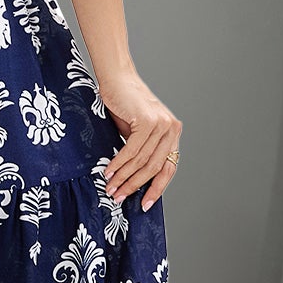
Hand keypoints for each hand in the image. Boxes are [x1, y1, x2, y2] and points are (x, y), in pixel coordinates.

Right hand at [98, 68, 180, 211]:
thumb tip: (133, 180)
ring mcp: (161, 125)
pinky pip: (132, 150)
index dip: (156, 188)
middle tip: (119, 197)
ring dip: (123, 177)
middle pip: (154, 167)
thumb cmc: (124, 104)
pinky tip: (109, 171)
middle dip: (134, 186)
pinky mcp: (148, 121)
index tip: (145, 203)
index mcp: (172, 133)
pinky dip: (119, 163)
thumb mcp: (136, 132)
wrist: (117, 78)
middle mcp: (172, 129)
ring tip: (111, 187)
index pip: (168, 168)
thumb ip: (140, 152)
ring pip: (142, 161)